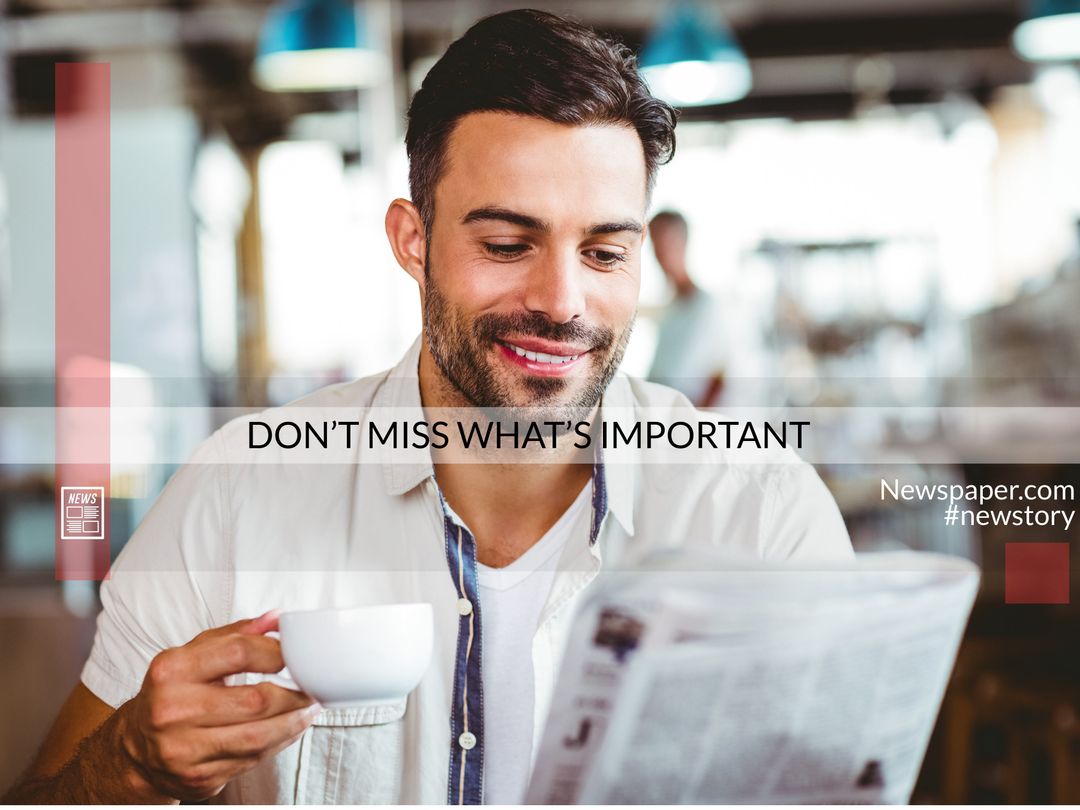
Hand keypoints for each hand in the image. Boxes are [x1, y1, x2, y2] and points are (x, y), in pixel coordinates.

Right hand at [115, 611, 319, 800]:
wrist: (136, 747)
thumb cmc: (172, 693)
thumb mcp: (193, 654)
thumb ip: (236, 634)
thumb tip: (276, 619)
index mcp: (172, 670)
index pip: (239, 653)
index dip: (277, 652)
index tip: (294, 656)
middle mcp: (173, 710)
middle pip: (256, 701)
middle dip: (294, 695)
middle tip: (311, 688)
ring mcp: (184, 749)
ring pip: (259, 736)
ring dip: (293, 722)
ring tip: (307, 709)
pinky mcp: (198, 777)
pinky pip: (252, 760)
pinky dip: (279, 743)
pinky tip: (288, 729)